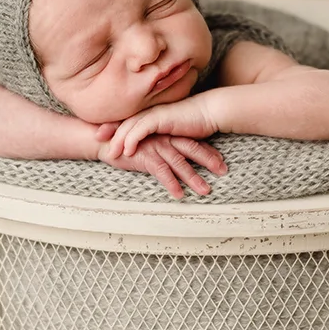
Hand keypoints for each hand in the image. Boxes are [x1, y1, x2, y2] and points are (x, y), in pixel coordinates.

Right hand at [93, 123, 225, 198]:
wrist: (104, 140)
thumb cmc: (127, 144)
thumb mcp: (149, 144)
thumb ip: (164, 150)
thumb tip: (178, 161)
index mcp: (168, 136)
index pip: (193, 143)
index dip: (209, 152)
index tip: (222, 162)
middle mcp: (165, 140)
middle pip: (192, 150)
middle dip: (209, 161)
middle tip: (223, 172)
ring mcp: (156, 148)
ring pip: (180, 163)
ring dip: (194, 178)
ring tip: (205, 191)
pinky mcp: (145, 157)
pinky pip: (162, 172)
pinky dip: (171, 183)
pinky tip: (179, 194)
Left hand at [107, 95, 219, 158]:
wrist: (210, 111)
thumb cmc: (195, 120)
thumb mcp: (174, 127)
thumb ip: (162, 131)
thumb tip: (156, 140)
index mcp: (151, 112)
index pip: (128, 118)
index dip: (113, 124)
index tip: (100, 132)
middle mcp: (150, 111)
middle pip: (124, 120)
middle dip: (108, 130)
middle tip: (95, 140)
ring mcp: (155, 114)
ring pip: (130, 126)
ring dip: (118, 140)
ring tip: (110, 153)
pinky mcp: (162, 119)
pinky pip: (142, 130)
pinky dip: (132, 139)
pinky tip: (127, 151)